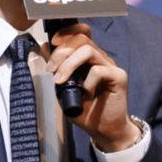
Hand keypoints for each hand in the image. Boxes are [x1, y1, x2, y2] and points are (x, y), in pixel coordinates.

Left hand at [44, 23, 140, 151]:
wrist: (103, 130)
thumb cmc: (84, 109)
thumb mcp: (63, 87)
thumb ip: (56, 66)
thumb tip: (43, 47)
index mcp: (87, 56)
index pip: (81, 32)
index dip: (67, 32)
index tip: (53, 42)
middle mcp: (99, 57)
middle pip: (82, 38)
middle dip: (62, 52)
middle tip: (52, 70)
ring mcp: (110, 65)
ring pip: (88, 50)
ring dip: (70, 64)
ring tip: (61, 80)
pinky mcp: (118, 77)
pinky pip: (99, 70)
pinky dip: (87, 82)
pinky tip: (85, 93)